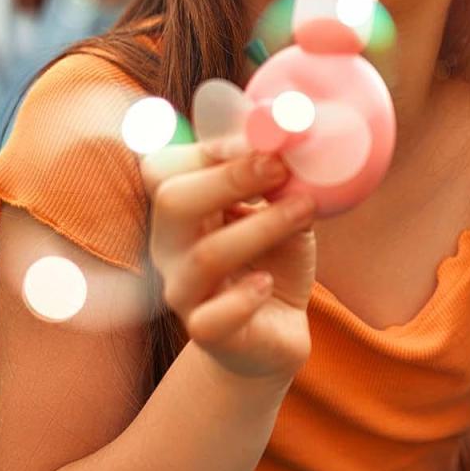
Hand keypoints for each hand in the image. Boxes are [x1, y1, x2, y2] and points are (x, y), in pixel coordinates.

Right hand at [141, 137, 316, 380]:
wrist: (275, 333)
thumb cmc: (272, 262)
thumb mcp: (280, 211)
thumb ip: (279, 181)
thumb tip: (289, 140)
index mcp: (181, 209)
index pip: (165, 167)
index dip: (211, 147)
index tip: (266, 138)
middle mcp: (170, 246)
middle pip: (173, 201)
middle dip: (230, 177)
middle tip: (281, 166)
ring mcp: (184, 291)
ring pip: (205, 255)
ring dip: (260, 226)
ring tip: (304, 209)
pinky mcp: (207, 332)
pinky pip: (210, 318)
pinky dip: (241, 298)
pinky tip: (267, 284)